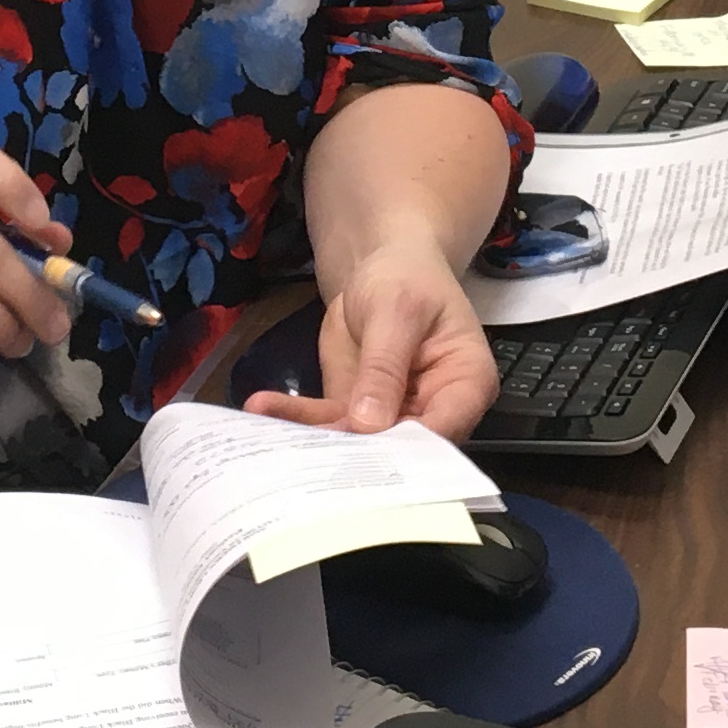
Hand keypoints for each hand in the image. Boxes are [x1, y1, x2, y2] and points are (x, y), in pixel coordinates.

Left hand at [248, 240, 499, 440]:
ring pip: (358, 442)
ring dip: (314, 441)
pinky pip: (328, 423)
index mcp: (466, 386)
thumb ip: (384, 367)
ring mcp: (393, 416)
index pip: (444, 432)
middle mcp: (434, 412)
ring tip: (271, 440)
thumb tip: (367, 424)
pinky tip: (261, 409)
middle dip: (356, 459)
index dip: (409, 454)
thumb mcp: (396, 311)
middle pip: (402, 451)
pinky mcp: (355, 410)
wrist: (380, 265)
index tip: (365, 459)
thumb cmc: (406, 278)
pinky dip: (296, 418)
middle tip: (309, 462)